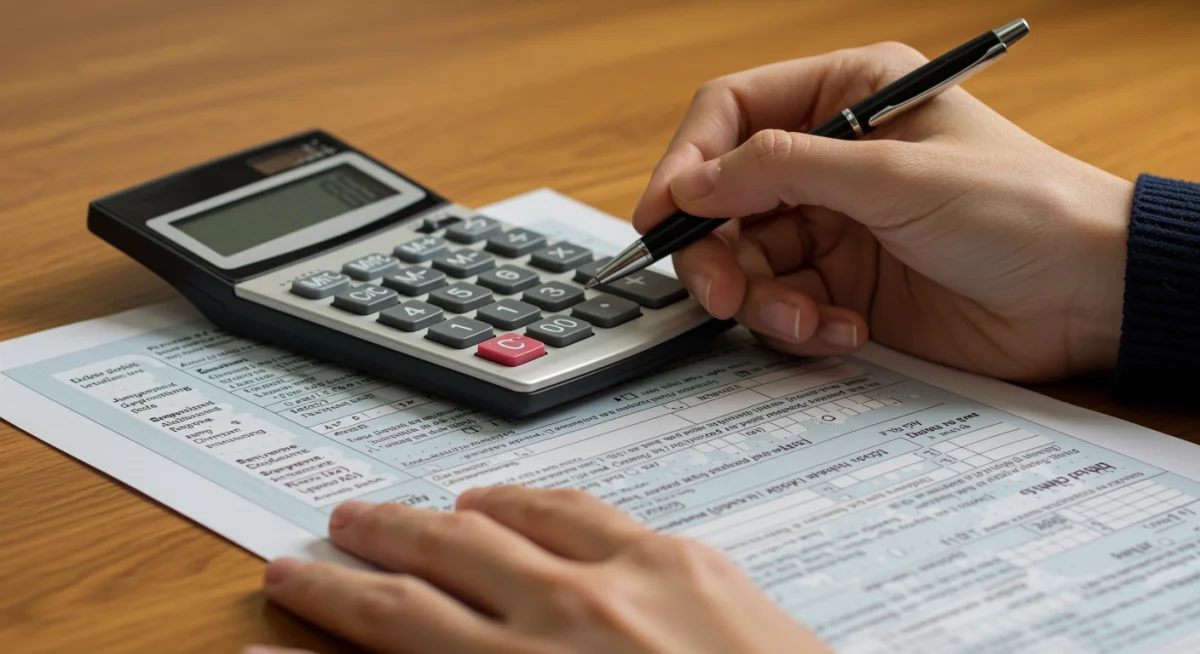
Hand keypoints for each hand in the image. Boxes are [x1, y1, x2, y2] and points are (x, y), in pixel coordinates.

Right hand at [247, 488, 827, 653]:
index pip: (393, 625)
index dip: (328, 600)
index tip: (288, 582)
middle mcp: (567, 621)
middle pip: (437, 557)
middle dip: (374, 540)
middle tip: (337, 529)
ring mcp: (632, 580)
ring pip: (509, 521)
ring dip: (450, 513)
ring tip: (416, 512)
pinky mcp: (691, 559)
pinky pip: (590, 510)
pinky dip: (537, 503)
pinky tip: (520, 503)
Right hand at [633, 42, 1133, 381]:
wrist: (1085, 296)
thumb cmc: (1019, 208)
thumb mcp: (892, 176)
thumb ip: (781, 171)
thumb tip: (690, 182)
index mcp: (845, 96)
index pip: (731, 114)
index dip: (688, 162)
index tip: (663, 215)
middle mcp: (830, 157)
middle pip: (724, 197)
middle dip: (718, 251)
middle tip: (725, 295)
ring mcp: (833, 224)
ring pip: (747, 261)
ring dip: (764, 300)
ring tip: (809, 321)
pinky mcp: (843, 286)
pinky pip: (782, 307)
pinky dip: (800, 327)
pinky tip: (847, 332)